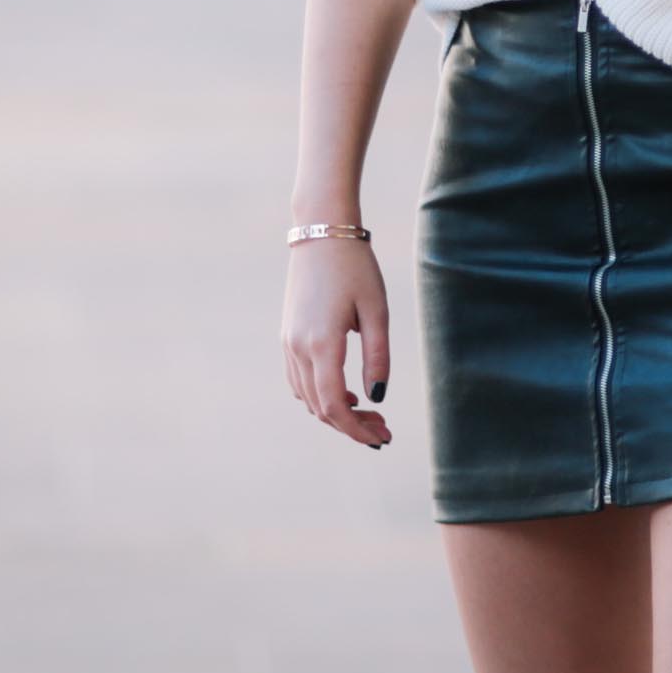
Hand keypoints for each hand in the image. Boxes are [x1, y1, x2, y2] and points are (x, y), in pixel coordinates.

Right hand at [282, 237, 391, 447]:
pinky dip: (321, 395)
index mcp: (321, 344)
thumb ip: (377, 355)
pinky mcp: (288, 336)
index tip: (381, 439)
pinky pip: (300, 381)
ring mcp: (288, 343)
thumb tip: (377, 397)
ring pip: (308, 397)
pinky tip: (347, 393)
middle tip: (384, 430)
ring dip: (336, 412)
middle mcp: (298, 348)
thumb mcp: (377, 311)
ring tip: (371, 414)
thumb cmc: (356, 268)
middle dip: (352, 426)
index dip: (356, 430)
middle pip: (320, 408)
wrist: (321, 233)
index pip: (334, 406)